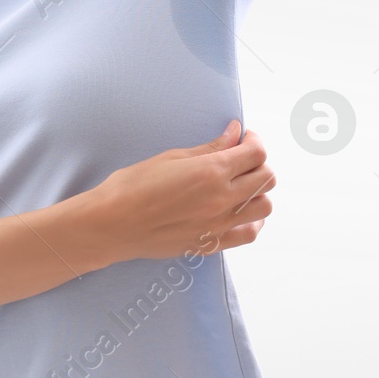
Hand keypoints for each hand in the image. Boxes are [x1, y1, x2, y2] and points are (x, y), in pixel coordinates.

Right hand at [86, 120, 275, 264]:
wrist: (112, 224)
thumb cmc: (134, 186)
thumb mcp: (172, 157)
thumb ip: (210, 147)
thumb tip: (235, 133)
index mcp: (211, 172)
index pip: (256, 153)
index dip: (254, 140)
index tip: (243, 137)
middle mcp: (222, 200)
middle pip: (266, 178)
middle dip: (258, 162)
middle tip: (240, 157)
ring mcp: (219, 225)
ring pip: (264, 207)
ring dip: (258, 192)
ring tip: (240, 184)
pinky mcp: (211, 244)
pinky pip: (249, 234)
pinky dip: (252, 220)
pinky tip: (239, 211)